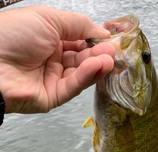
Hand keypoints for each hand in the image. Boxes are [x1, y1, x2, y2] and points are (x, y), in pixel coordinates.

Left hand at [0, 6, 114, 113]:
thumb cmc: (15, 34)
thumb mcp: (49, 19)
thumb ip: (78, 25)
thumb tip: (102, 32)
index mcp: (49, 39)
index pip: (78, 42)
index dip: (94, 41)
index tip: (110, 39)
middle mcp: (52, 60)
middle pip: (81, 59)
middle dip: (98, 54)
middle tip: (113, 51)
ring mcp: (52, 80)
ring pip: (80, 74)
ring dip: (96, 66)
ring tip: (109, 58)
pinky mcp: (52, 97)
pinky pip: (72, 87)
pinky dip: (86, 76)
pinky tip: (97, 66)